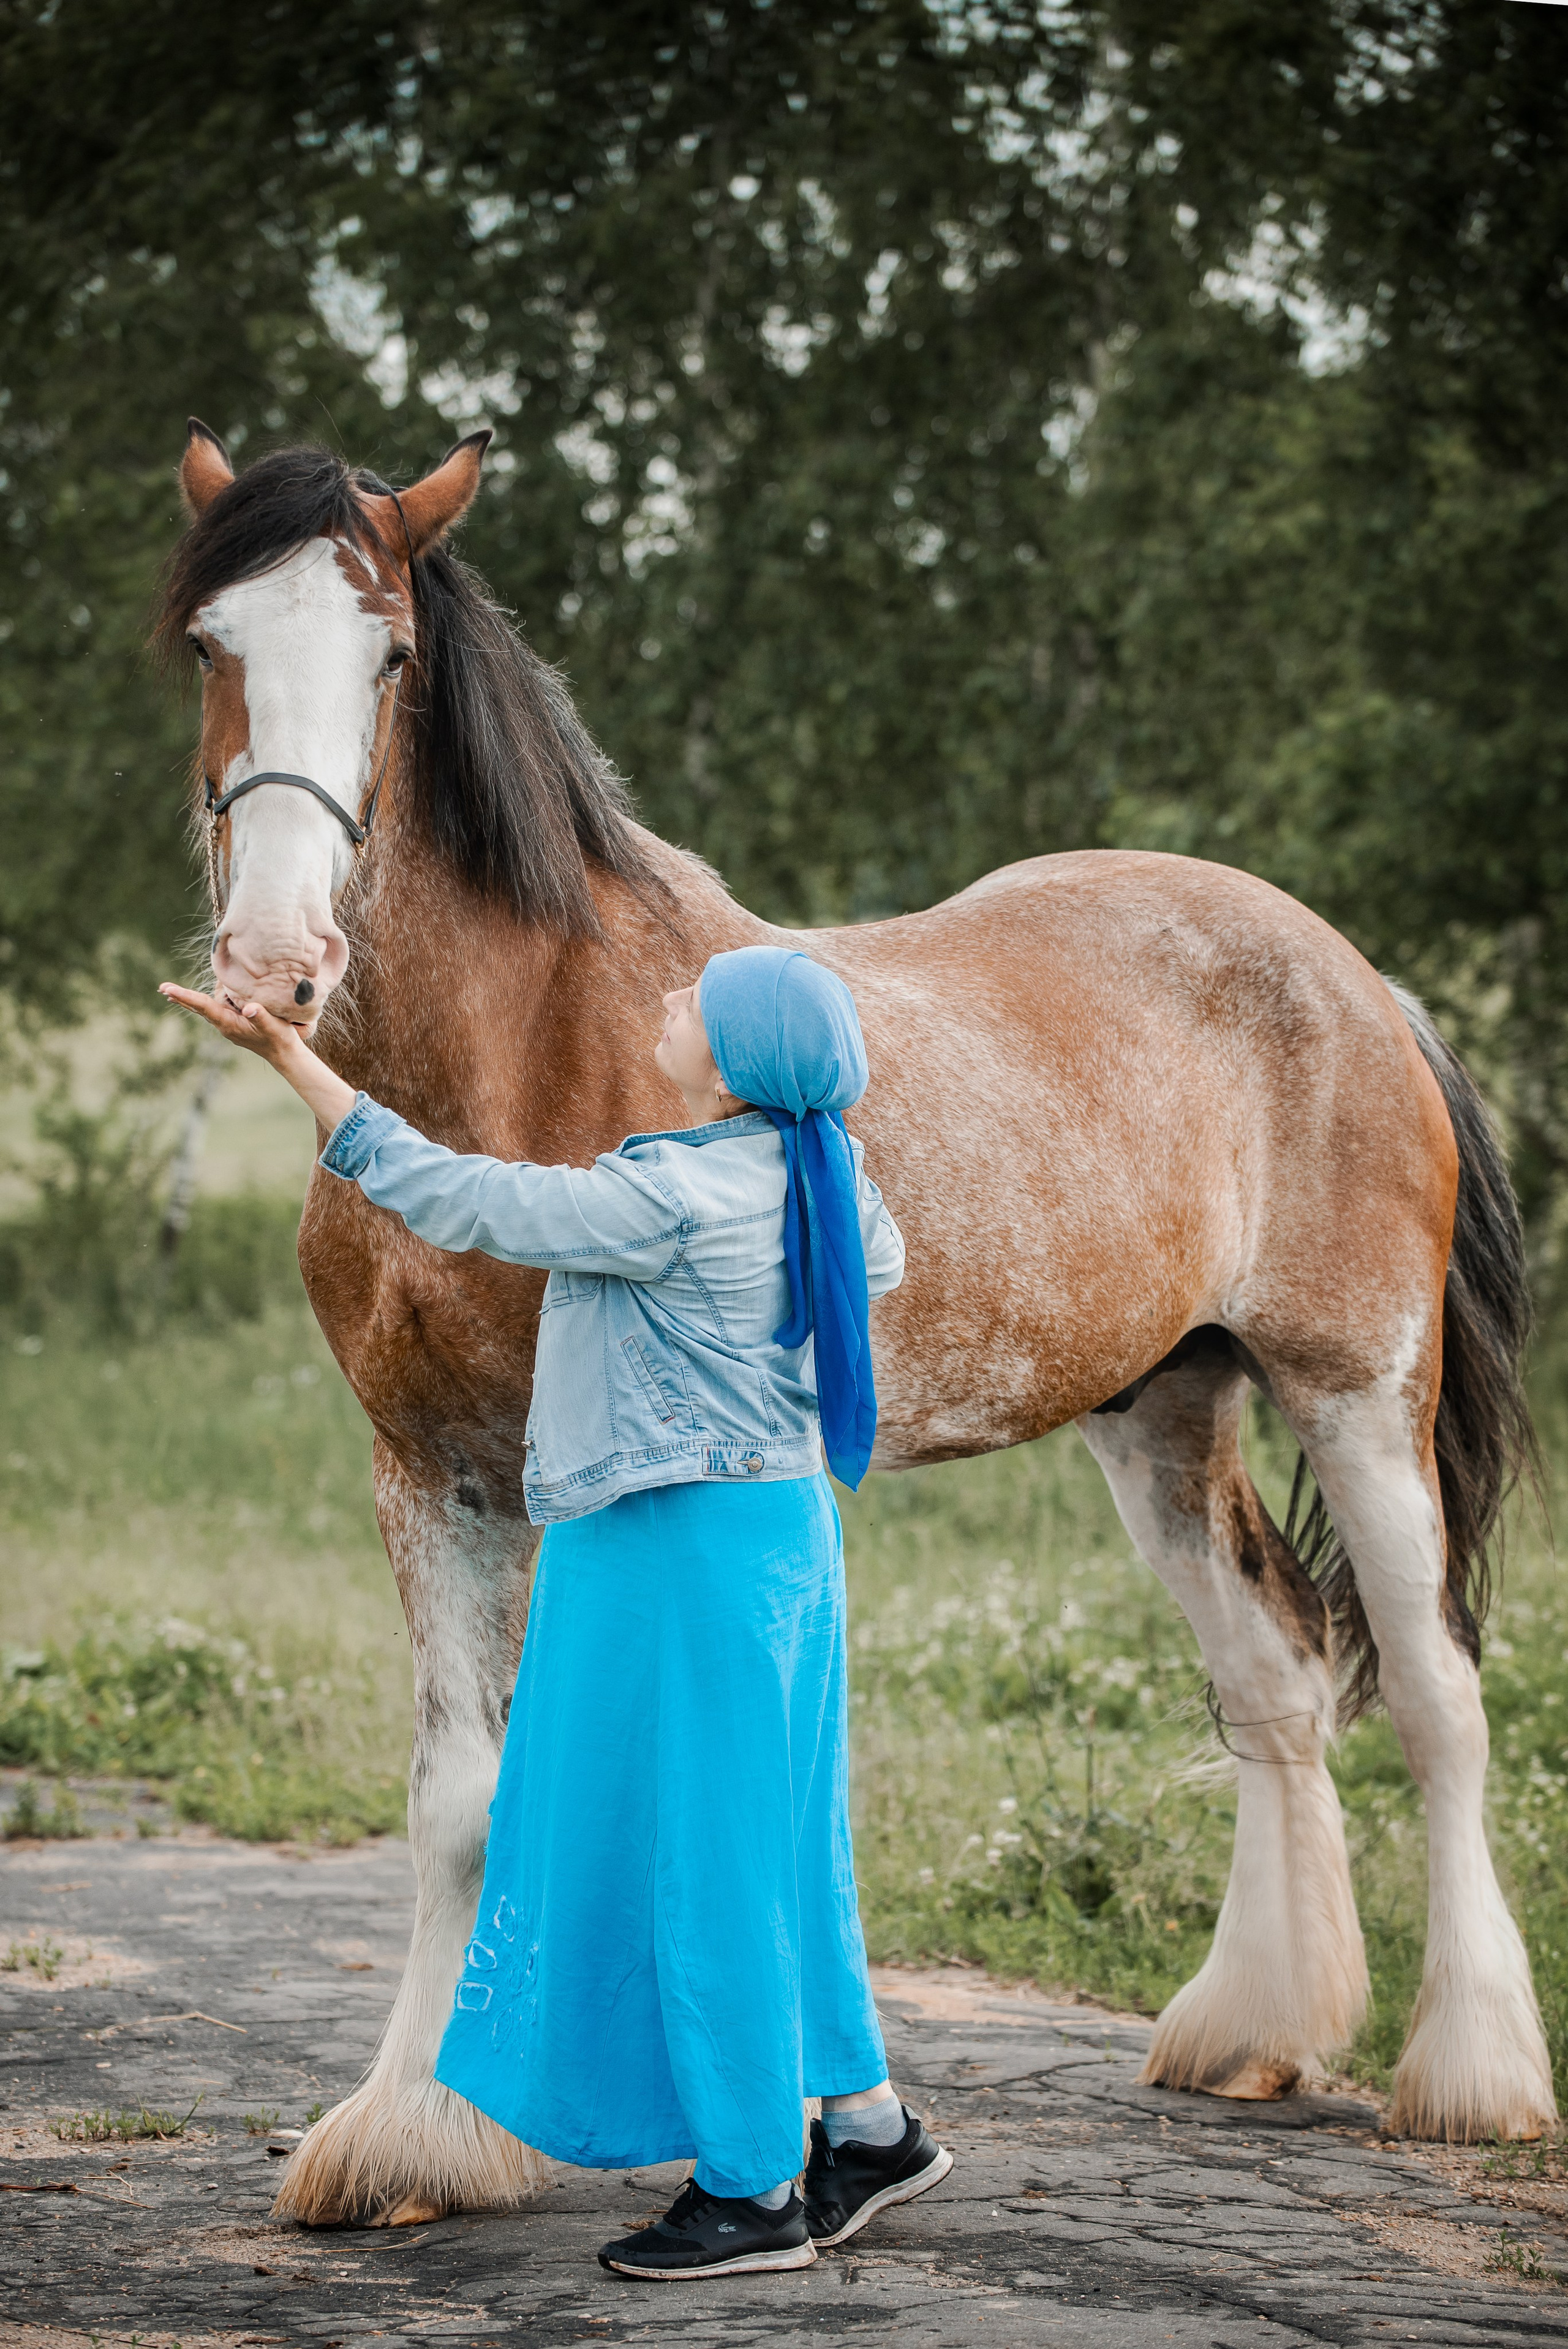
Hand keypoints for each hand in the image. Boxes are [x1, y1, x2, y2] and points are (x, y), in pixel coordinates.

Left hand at [158, 983, 306, 1067]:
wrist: (284, 1055)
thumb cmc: (279, 1039)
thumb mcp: (273, 1026)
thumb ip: (260, 1016)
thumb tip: (249, 1008)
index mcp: (228, 1023)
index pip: (203, 1006)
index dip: (185, 996)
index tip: (167, 989)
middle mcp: (224, 1025)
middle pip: (198, 1007)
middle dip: (180, 998)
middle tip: (161, 988)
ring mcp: (227, 1025)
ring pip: (205, 1008)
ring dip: (191, 999)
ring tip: (174, 991)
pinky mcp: (233, 1024)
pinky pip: (214, 1010)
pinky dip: (203, 1002)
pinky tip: (202, 997)